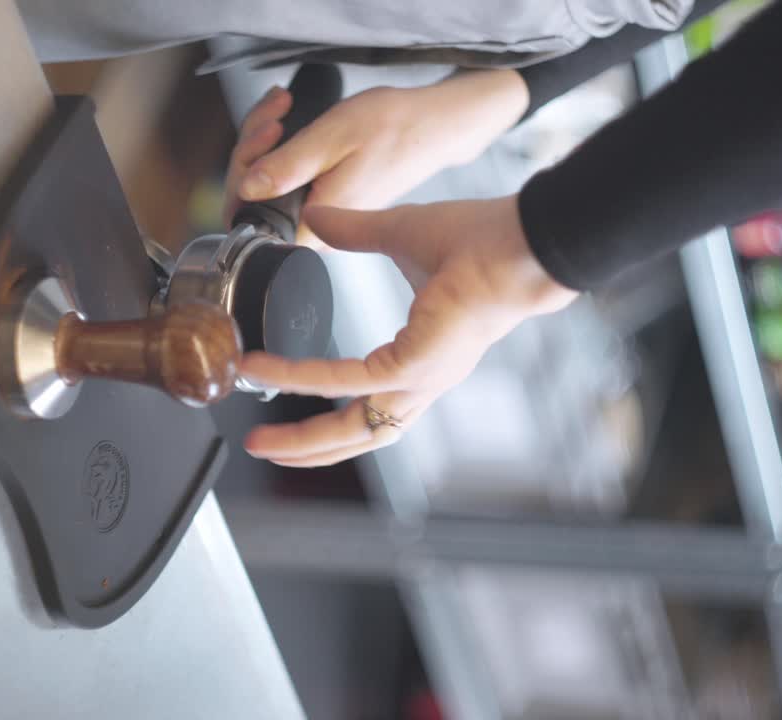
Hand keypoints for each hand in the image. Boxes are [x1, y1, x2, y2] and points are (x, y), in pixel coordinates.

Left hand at [223, 69, 528, 246]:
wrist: (433, 126)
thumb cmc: (393, 129)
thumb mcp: (331, 140)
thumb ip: (285, 168)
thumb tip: (248, 190)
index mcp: (319, 225)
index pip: (250, 222)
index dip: (243, 176)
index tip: (265, 138)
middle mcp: (320, 231)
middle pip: (254, 201)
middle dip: (253, 149)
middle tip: (275, 115)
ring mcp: (322, 218)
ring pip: (267, 186)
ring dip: (265, 141)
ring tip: (283, 107)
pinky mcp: (326, 202)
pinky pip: (286, 179)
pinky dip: (281, 145)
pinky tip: (289, 117)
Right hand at [240, 195, 578, 466]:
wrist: (521, 241)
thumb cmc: (482, 238)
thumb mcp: (399, 233)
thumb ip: (355, 231)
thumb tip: (317, 217)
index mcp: (424, 355)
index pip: (372, 397)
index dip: (328, 404)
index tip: (286, 398)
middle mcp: (424, 378)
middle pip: (362, 434)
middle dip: (309, 446)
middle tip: (262, 447)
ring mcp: (422, 378)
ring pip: (356, 428)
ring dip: (304, 440)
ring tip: (260, 442)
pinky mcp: (415, 366)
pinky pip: (347, 380)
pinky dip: (304, 379)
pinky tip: (269, 370)